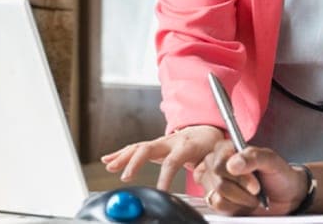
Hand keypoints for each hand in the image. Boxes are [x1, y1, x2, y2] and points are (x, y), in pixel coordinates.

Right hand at [100, 125, 223, 189]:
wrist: (207, 131)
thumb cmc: (210, 146)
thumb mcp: (214, 157)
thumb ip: (207, 167)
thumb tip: (200, 175)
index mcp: (186, 145)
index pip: (173, 161)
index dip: (165, 177)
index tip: (161, 192)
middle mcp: (170, 141)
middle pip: (148, 149)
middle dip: (135, 162)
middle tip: (126, 177)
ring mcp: (160, 142)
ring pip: (138, 147)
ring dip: (123, 157)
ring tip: (110, 166)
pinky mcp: (153, 145)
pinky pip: (135, 148)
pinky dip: (120, 153)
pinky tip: (108, 159)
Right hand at [194, 140, 308, 215]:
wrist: (286, 197)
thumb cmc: (278, 174)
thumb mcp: (272, 160)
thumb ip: (253, 157)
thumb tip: (232, 164)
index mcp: (227, 149)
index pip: (220, 160)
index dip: (238, 175)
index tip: (255, 184)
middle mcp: (218, 164)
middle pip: (218, 179)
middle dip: (242, 188)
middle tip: (257, 189)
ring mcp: (215, 182)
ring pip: (217, 193)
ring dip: (241, 198)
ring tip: (253, 196)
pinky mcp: (216, 200)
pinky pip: (217, 205)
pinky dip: (235, 206)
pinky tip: (244, 202)